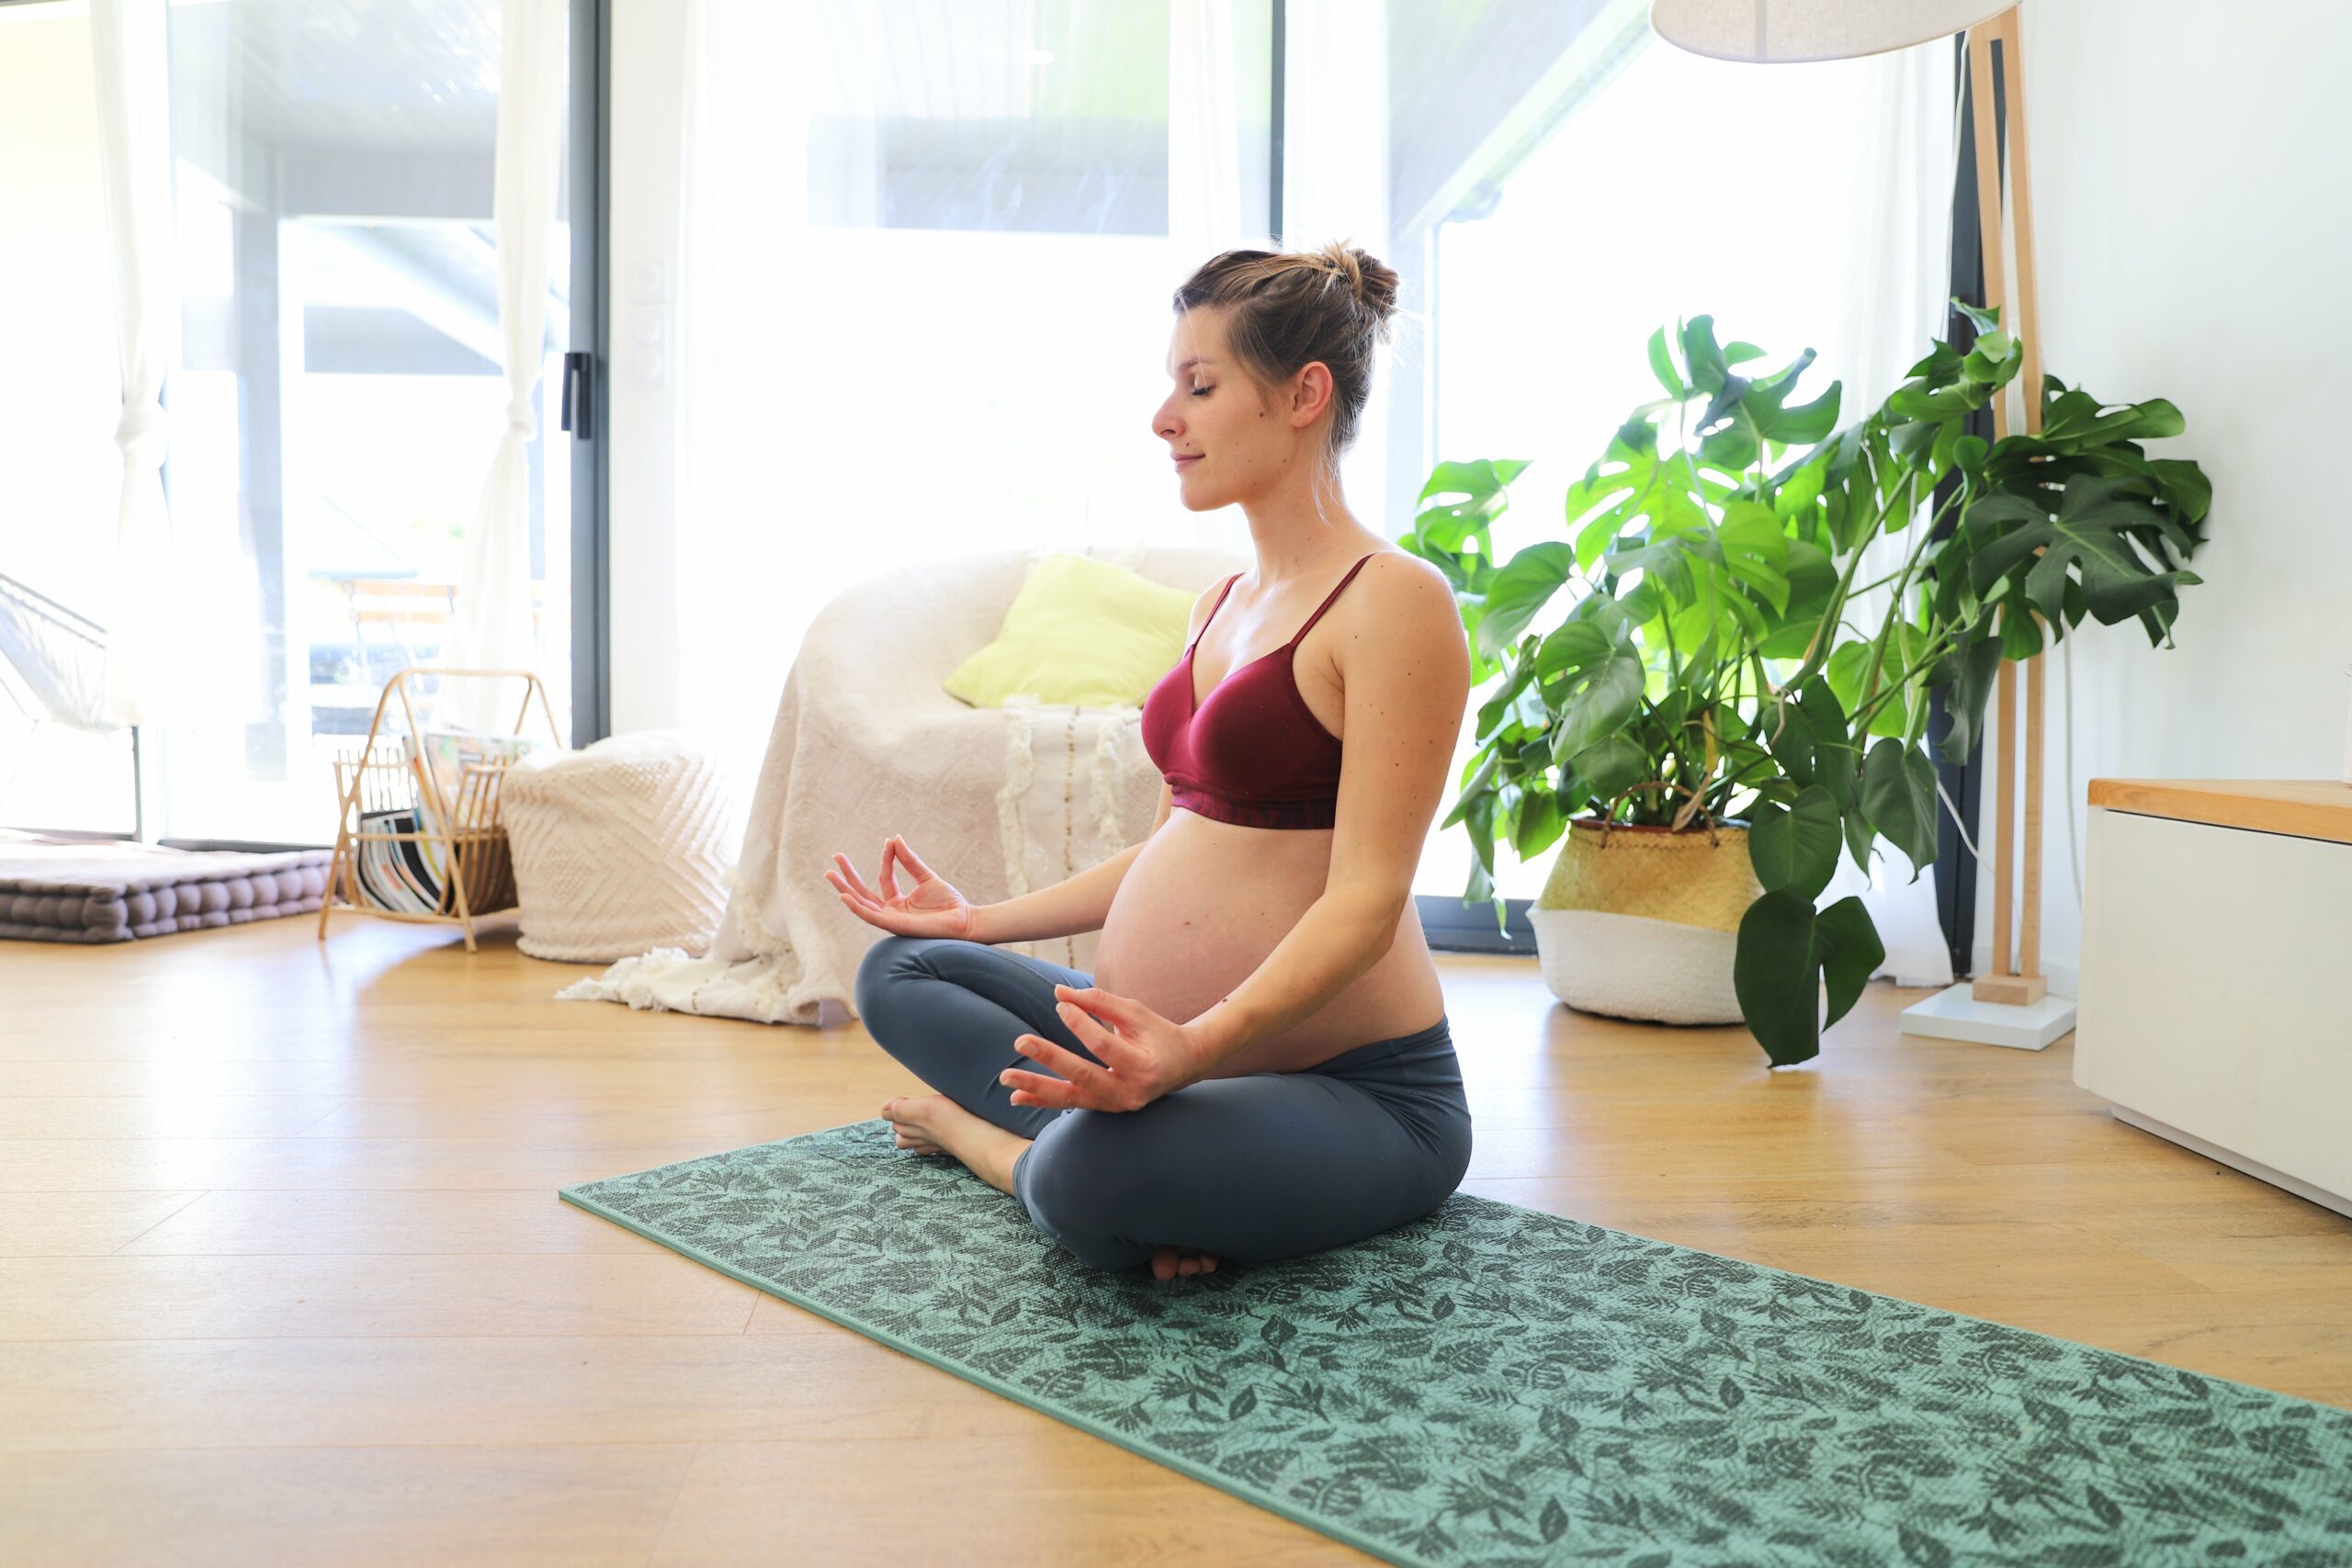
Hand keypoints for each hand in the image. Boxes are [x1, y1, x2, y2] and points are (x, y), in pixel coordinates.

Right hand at [826, 835, 976, 938]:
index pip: (884, 878)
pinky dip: (856, 907)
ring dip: (844, 889)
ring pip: (862, 905)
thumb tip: (895, 838)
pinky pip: (871, 917)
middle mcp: (891, 912)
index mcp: (898, 902)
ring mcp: (891, 920)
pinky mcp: (894, 926)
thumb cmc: (949, 903)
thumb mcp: (926, 877)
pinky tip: (844, 896)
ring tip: (830, 873)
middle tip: (835, 857)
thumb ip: (909, 860)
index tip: (888, 842)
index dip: (885, 859)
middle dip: (848, 876)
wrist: (964, 920)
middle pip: (863, 893)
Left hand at [1000, 983, 1208, 1113]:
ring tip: (1007, 1078)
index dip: (1080, 1023)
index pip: (1104, 1046)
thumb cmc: (1158, 1033)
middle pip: (1083, 1076)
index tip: (1061, 1004)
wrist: (1183, 1066)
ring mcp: (1117, 1106)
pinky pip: (1071, 1104)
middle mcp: (1130, 1093)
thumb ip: (1099, 1002)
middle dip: (1050, 1058)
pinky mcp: (1106, 1109)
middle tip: (1021, 1040)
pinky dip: (1043, 1100)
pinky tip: (1017, 1097)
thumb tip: (1058, 993)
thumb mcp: (1135, 1012)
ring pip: (1072, 1098)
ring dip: (1037, 1088)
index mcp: (1143, 1066)